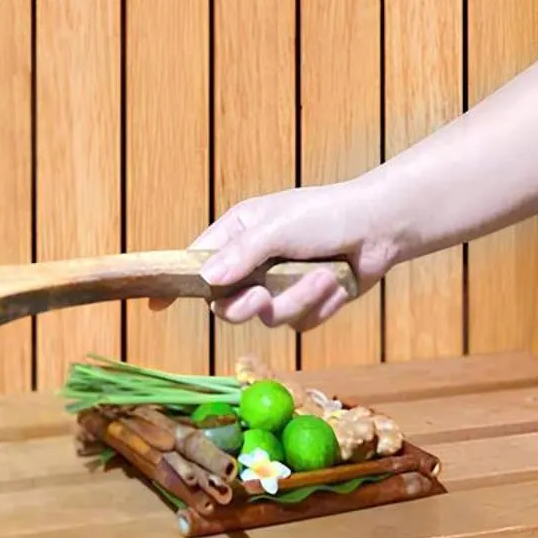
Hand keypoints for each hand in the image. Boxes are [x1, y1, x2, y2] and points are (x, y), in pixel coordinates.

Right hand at [155, 180, 403, 331]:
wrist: (382, 228)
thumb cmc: (327, 214)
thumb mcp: (278, 228)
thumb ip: (242, 254)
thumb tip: (206, 280)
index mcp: (237, 234)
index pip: (195, 262)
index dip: (175, 284)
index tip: (155, 305)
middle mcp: (253, 262)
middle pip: (226, 304)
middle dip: (247, 305)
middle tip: (264, 294)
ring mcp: (280, 285)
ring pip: (268, 317)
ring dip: (299, 299)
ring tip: (324, 274)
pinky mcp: (307, 304)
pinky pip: (301, 322)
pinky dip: (321, 305)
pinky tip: (337, 282)